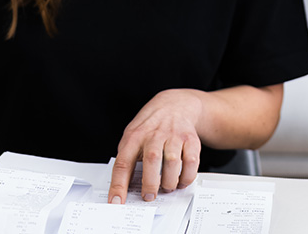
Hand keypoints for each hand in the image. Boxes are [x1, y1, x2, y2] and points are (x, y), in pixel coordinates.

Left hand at [107, 89, 202, 203]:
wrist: (175, 105)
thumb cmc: (150, 126)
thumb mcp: (133, 135)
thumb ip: (128, 158)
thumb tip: (122, 188)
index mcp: (134, 136)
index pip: (123, 163)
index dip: (118, 185)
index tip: (116, 202)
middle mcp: (154, 135)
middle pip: (151, 161)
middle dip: (150, 184)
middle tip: (149, 196)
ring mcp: (174, 136)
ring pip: (173, 163)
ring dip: (169, 182)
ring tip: (166, 187)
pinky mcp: (191, 139)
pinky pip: (191, 162)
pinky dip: (187, 177)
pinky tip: (181, 180)